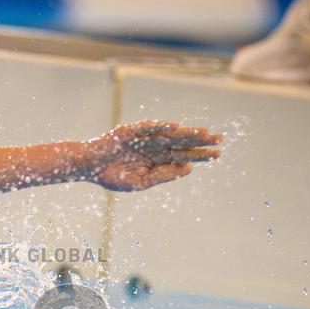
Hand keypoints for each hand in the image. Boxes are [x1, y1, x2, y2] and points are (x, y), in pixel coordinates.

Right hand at [84, 120, 221, 191]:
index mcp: (156, 160)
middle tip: (220, 139)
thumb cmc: (112, 176)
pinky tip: (175, 126)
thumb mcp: (140, 182)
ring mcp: (143, 138)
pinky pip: (147, 127)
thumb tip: (188, 169)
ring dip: (186, 132)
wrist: (89, 168)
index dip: (199, 154)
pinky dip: (160, 126)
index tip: (217, 154)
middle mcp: (153, 147)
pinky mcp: (130, 131)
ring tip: (204, 132)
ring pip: (169, 134)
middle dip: (200, 141)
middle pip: (181, 142)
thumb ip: (163, 175)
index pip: (183, 155)